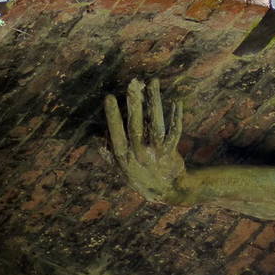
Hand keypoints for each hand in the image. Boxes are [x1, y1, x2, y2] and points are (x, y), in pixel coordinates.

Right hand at [104, 78, 185, 203]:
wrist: (169, 192)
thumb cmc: (143, 178)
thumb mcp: (122, 170)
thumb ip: (110, 153)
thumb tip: (97, 136)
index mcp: (124, 158)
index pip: (116, 135)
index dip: (113, 117)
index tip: (109, 96)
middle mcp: (140, 155)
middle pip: (136, 126)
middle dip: (134, 104)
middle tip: (132, 83)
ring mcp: (156, 154)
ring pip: (155, 125)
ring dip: (154, 102)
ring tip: (153, 82)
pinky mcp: (171, 152)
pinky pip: (174, 133)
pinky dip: (176, 118)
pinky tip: (176, 102)